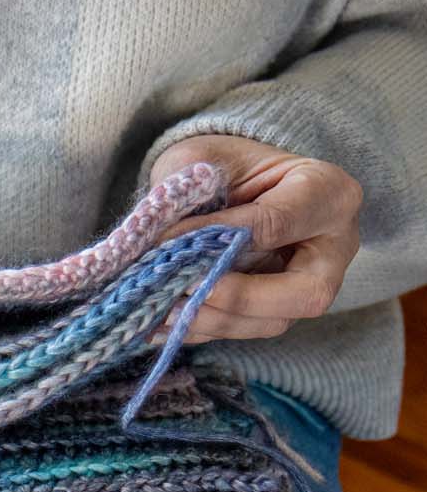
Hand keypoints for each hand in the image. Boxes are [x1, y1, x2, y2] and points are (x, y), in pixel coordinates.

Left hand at [149, 136, 361, 343]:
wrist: (233, 183)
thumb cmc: (225, 166)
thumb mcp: (206, 160)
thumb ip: (189, 190)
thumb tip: (159, 241)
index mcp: (328, 192)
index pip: (275, 223)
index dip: (217, 236)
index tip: (164, 240)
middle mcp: (333, 247)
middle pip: (304, 293)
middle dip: (236, 297)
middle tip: (182, 288)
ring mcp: (311, 285)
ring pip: (272, 322)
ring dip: (212, 320)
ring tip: (162, 308)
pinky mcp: (281, 310)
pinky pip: (247, 331)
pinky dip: (202, 330)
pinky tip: (162, 324)